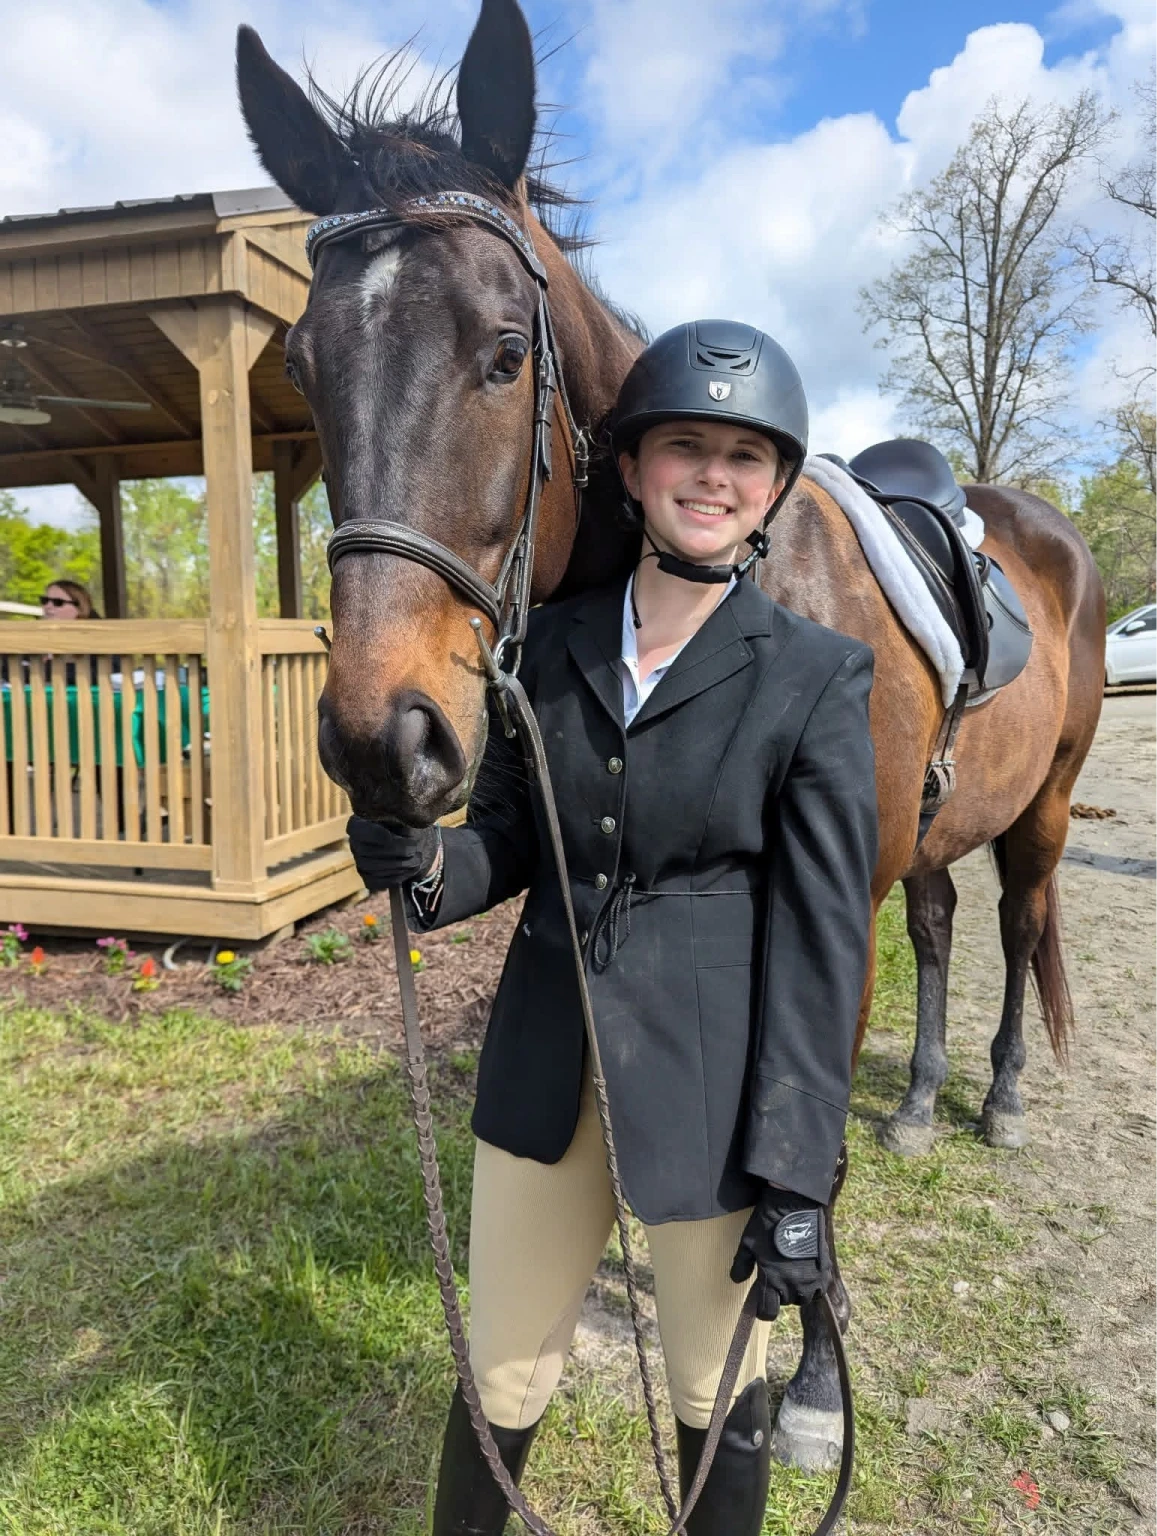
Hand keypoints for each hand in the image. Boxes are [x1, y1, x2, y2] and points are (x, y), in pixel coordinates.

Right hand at [346, 816, 439, 890]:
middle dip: (394, 851)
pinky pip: (378, 882)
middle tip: (414, 848)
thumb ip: (399, 820)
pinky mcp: (368, 878)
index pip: (357, 830)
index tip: (390, 836)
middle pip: (366, 851)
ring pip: (372, 868)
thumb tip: (402, 822)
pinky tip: (412, 869)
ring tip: (418, 859)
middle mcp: (355, 843)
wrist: (412, 845)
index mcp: (359, 823)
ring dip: (399, 865)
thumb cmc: (405, 827)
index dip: (373, 835)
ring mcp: (360, 862)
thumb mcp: (403, 819)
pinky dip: (397, 876)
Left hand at [730, 1187, 830, 1321]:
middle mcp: (793, 1286)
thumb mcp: (748, 1243)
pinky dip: (813, 1284)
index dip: (763, 1309)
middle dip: (780, 1292)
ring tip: (792, 1270)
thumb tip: (737, 1280)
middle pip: (785, 1302)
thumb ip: (742, 1265)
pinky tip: (807, 1270)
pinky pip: (818, 1290)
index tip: (762, 1301)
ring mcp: (811, 1281)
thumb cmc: (768, 1223)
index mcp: (771, 1281)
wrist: (795, 1204)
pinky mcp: (825, 1272)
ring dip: (797, 1289)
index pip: (767, 1312)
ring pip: (803, 1298)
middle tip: (777, 1273)